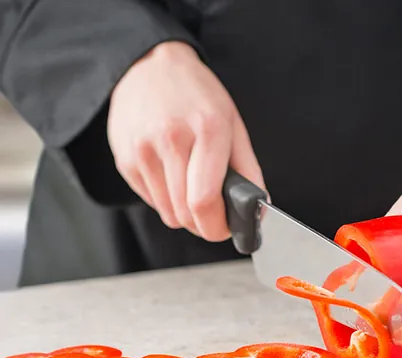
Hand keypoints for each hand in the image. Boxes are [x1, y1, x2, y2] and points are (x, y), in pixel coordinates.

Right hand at [107, 42, 263, 239]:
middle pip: (186, 214)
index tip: (225, 229)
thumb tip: (257, 212)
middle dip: (204, 225)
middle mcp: (171, 139)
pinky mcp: (125, 159)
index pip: (205, 201)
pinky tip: (172, 177)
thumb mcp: (233, 125)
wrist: (149, 66)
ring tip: (193, 191)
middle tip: (214, 215)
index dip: (217, 227)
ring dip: (185, 215)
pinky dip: (166, 201)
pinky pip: (152, 202)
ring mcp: (143, 150)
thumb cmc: (198, 97)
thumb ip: (249, 171)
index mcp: (207, 130)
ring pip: (168, 214)